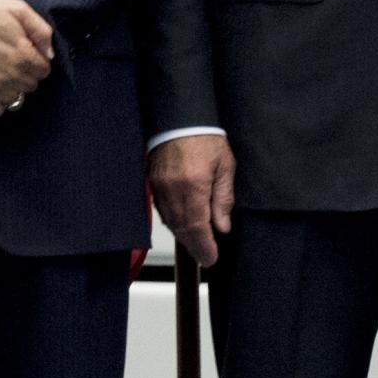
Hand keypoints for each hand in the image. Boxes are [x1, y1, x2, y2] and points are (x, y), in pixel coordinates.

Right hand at [0, 0, 53, 116]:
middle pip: (30, 85)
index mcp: (24, 56)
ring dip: (10, 88)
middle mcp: (11, 76)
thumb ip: (41, 31)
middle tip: (12, 61)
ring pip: (14, 97)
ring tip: (0, 73)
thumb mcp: (18, 9)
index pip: (44, 71)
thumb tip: (49, 54)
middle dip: (25, 74)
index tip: (27, 54)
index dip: (37, 61)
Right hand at [150, 133, 234, 267]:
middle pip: (182, 229)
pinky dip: (174, 222)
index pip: (198, 227)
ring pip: (171, 222)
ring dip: (184, 236)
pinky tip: (183, 226)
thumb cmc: (205, 138)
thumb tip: (223, 227)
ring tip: (197, 245)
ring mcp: (159, 187)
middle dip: (195, 246)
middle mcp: (173, 190)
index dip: (204, 247)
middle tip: (205, 257)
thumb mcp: (225, 166)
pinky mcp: (152, 184)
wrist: (180, 118)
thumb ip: (223, 198)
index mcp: (193, 185)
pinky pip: (162, 211)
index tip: (211, 258)